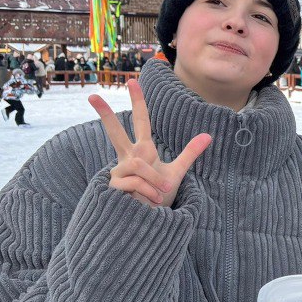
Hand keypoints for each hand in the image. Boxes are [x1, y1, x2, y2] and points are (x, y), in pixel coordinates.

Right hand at [89, 79, 210, 206]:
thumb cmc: (158, 196)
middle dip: (104, 114)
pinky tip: (151, 201)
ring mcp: (118, 171)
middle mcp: (128, 157)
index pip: (141, 121)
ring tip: (160, 194)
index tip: (133, 81)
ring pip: (138, 165)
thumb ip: (189, 153)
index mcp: (143, 151)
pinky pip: (135, 182)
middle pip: (115, 132)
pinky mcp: (113, 186)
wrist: (148, 220)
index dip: (139, 102)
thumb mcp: (176, 172)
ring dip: (153, 180)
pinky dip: (148, 192)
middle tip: (92, 96)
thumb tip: (208, 135)